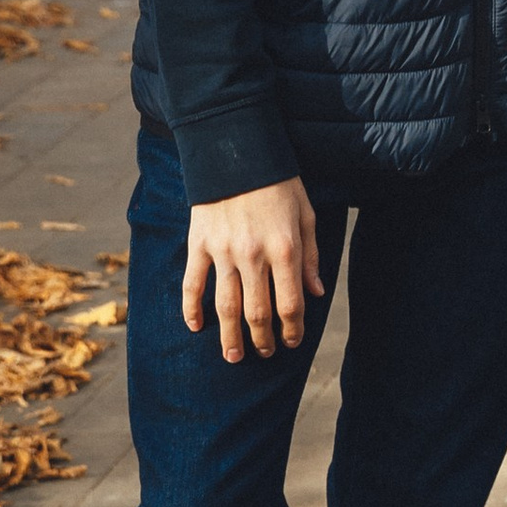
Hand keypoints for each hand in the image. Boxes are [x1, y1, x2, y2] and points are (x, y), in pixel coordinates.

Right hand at [183, 179, 323, 362]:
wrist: (237, 150)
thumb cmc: (278, 183)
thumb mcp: (305, 214)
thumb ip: (311, 257)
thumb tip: (315, 293)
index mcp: (285, 248)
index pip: (290, 303)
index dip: (292, 329)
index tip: (292, 342)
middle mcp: (253, 255)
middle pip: (257, 312)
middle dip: (262, 339)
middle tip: (263, 353)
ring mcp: (223, 251)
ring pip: (225, 306)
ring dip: (230, 336)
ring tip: (234, 356)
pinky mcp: (198, 244)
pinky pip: (193, 283)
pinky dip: (191, 309)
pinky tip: (196, 327)